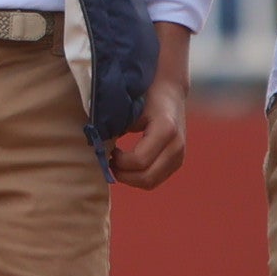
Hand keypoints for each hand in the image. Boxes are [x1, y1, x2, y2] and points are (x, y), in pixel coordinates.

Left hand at [108, 73, 189, 189]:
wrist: (169, 92)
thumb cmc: (145, 97)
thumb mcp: (130, 108)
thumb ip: (116, 127)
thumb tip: (97, 146)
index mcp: (166, 129)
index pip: (139, 161)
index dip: (119, 161)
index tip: (109, 150)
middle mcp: (176, 145)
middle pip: (147, 178)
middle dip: (123, 174)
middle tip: (109, 161)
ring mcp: (179, 155)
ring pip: (151, 183)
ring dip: (130, 178)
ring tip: (117, 163)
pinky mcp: (177, 162)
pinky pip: (155, 179)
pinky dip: (138, 177)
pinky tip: (128, 163)